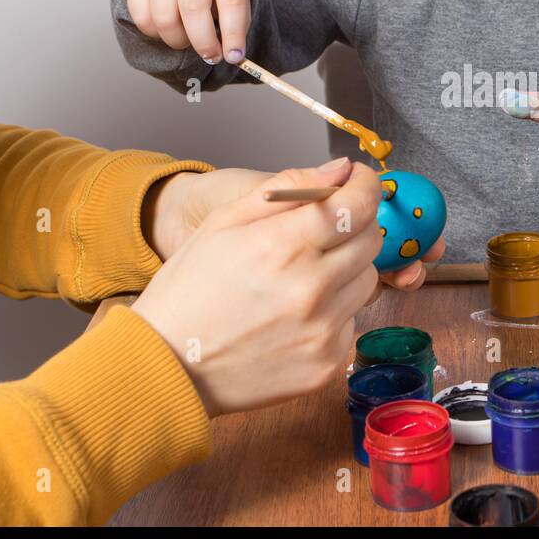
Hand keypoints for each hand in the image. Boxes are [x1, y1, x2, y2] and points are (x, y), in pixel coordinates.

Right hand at [124, 0, 250, 64]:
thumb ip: (236, 23)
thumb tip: (232, 56)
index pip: (231, 0)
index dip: (233, 34)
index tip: (234, 57)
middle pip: (193, 8)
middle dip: (203, 42)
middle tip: (211, 56)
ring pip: (165, 18)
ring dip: (178, 41)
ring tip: (188, 39)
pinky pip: (142, 18)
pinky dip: (155, 34)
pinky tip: (168, 29)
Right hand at [133, 159, 391, 415]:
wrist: (167, 367)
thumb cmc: (190, 290)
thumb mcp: (225, 221)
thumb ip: (289, 187)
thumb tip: (341, 170)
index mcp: (281, 246)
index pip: (357, 205)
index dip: (366, 186)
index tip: (360, 182)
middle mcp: (309, 290)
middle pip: (371, 240)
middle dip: (357, 224)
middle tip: (327, 228)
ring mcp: (321, 331)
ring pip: (367, 280)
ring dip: (347, 269)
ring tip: (303, 276)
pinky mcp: (327, 362)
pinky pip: (351, 320)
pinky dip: (334, 310)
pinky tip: (295, 314)